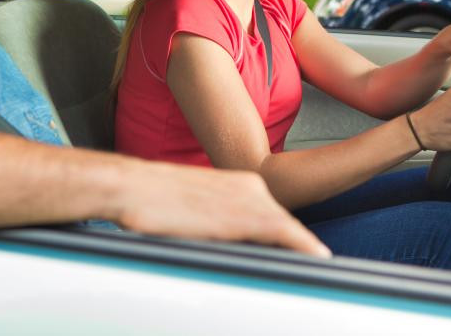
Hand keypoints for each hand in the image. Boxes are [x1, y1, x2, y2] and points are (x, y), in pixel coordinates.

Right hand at [117, 160, 331, 257]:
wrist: (130, 186)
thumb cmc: (151, 199)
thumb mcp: (194, 207)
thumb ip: (220, 222)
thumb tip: (233, 244)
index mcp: (239, 183)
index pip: (276, 216)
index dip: (292, 238)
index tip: (304, 254)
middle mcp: (250, 186)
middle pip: (284, 224)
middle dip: (299, 246)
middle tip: (317, 266)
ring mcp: (247, 198)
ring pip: (289, 228)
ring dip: (304, 248)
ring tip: (320, 267)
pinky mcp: (241, 214)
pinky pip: (284, 232)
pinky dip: (303, 245)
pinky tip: (317, 256)